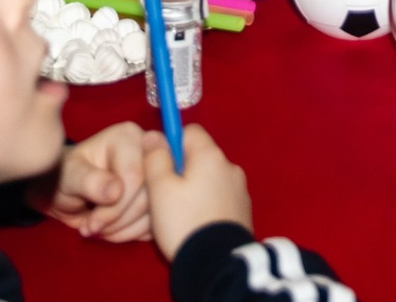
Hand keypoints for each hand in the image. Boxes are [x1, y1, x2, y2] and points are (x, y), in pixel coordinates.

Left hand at [41, 121, 153, 243]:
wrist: (68, 191)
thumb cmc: (65, 177)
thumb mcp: (68, 177)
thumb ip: (89, 181)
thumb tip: (115, 192)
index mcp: (127, 136)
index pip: (135, 177)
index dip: (115, 207)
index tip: (92, 223)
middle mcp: (149, 150)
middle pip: (147, 196)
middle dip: (118, 220)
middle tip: (92, 228)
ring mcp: (156, 173)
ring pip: (153, 212)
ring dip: (124, 229)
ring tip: (99, 229)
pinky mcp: (158, 195)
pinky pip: (156, 221)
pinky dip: (133, 233)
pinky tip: (113, 229)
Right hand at [141, 126, 250, 263]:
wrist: (216, 263)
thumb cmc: (184, 221)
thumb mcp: (160, 189)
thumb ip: (155, 158)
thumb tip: (153, 135)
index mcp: (211, 155)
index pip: (189, 131)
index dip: (171, 145)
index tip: (159, 168)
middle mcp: (230, 167)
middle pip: (199, 157)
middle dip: (181, 171)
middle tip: (164, 196)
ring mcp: (240, 190)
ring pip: (209, 179)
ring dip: (194, 190)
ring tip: (178, 215)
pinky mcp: (243, 211)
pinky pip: (219, 198)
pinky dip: (206, 205)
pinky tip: (195, 224)